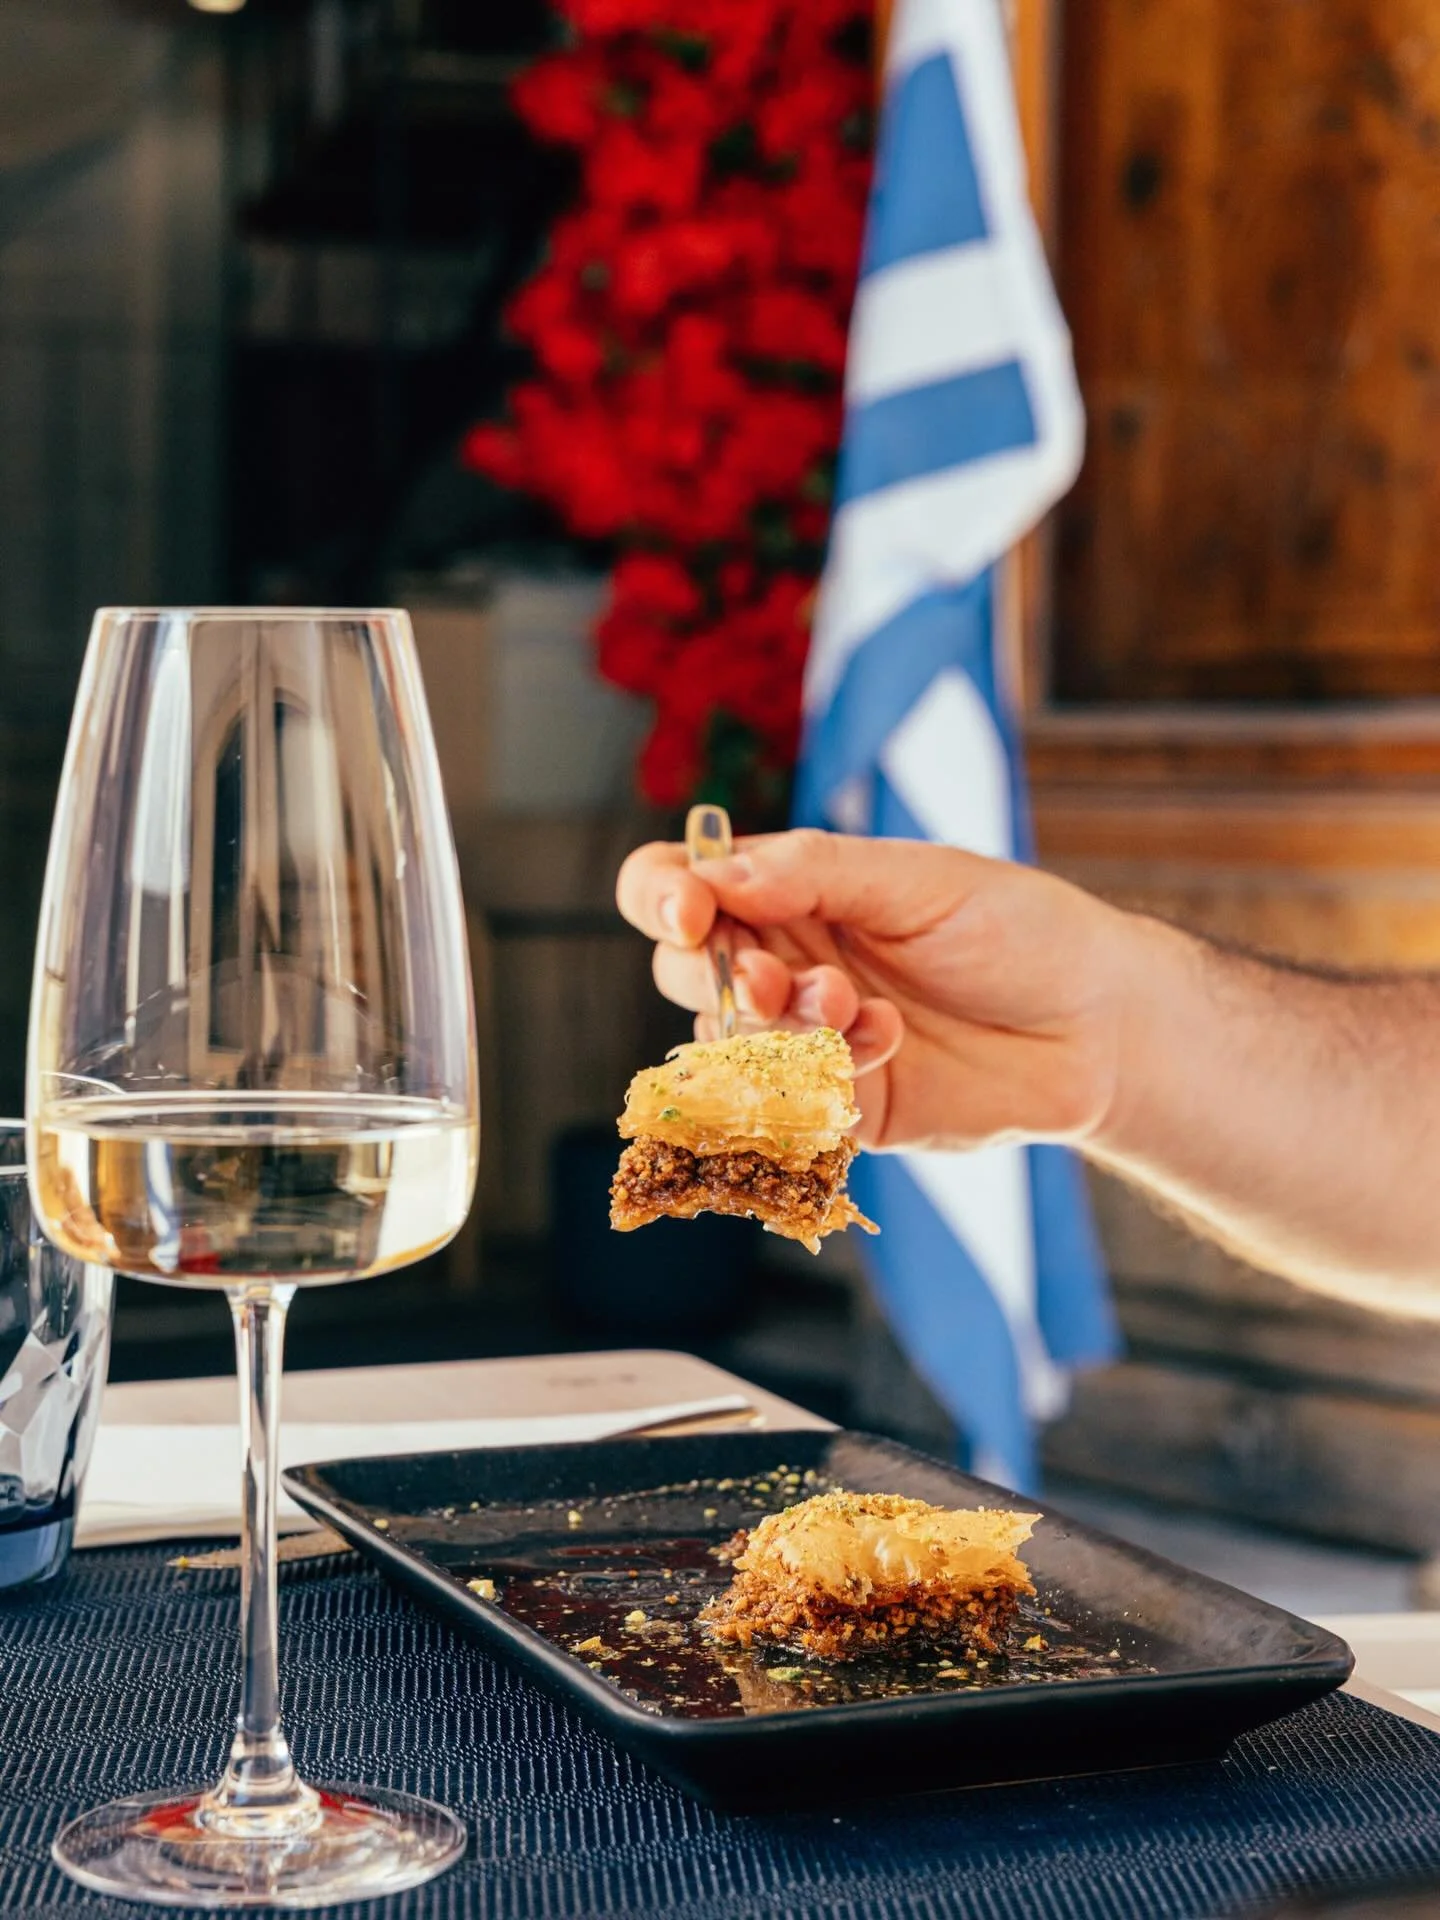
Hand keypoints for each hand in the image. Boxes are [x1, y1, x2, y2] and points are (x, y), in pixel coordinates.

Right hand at [616, 827, 1161, 1153]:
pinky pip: (788, 1100)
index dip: (662, 896)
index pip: (679, 884)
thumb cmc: (1018, 928)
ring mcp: (808, 1039)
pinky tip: (888, 1041)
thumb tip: (715, 875)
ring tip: (852, 1006)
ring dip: (774, 1024)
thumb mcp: (919, 879)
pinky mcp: (842, 1107)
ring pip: (726, 1043)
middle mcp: (786, 960)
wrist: (1100, 1024)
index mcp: (791, 889)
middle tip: (776, 976)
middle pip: (683, 969)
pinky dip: (825, 1069)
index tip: (690, 911)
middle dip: (716, 973)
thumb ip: (815, 873)